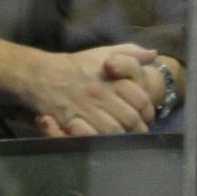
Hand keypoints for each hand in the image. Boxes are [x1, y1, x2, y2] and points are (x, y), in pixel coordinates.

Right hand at [22, 43, 160, 136]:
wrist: (43, 74)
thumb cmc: (77, 65)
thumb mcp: (105, 52)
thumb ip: (131, 52)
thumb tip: (153, 55)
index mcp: (114, 78)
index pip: (141, 100)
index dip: (148, 112)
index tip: (147, 119)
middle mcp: (102, 93)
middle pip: (129, 119)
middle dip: (137, 130)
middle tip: (138, 135)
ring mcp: (85, 108)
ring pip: (112, 131)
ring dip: (120, 139)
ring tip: (124, 142)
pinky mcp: (69, 120)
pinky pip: (89, 136)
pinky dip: (99, 141)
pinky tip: (103, 143)